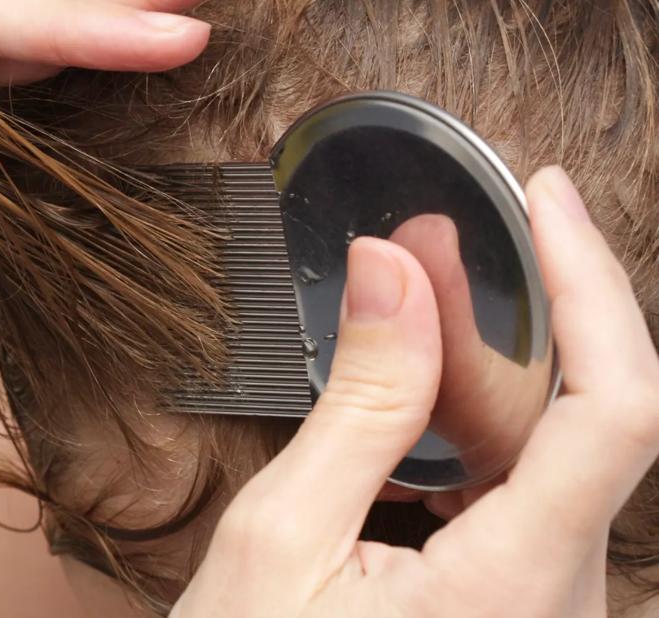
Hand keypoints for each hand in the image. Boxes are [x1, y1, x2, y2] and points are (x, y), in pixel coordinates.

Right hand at [172, 167, 658, 616]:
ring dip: (490, 365)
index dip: (593, 286)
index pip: (618, 407)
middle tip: (436, 239)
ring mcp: (547, 607)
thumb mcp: (282, 539)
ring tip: (416, 299)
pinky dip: (479, 423)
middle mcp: (562, 602)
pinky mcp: (520, 604)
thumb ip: (357, 405)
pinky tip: (422, 390)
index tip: (545, 201)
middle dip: (517, 311)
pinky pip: (528, 491)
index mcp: (515, 589)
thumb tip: (390, 271)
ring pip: (557, 452)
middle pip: (589, 418)